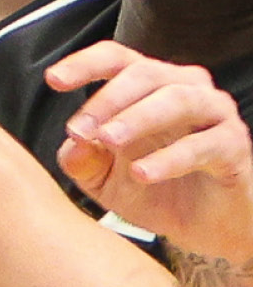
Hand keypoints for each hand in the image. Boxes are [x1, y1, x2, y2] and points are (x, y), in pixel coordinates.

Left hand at [48, 40, 252, 256]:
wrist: (200, 227)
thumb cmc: (149, 188)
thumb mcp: (101, 179)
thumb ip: (81, 160)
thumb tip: (72, 146)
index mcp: (146, 87)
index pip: (115, 60)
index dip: (84, 64)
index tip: (52, 80)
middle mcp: (183, 88)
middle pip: (144, 74)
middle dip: (107, 99)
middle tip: (79, 130)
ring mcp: (213, 113)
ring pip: (179, 99)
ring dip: (138, 118)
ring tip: (109, 140)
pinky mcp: (233, 145)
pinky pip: (204, 144)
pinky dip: (170, 158)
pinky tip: (141, 174)